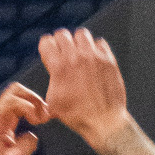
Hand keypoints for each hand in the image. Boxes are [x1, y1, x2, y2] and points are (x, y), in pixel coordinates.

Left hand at [0, 82, 48, 154]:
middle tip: (43, 115)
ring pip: (19, 95)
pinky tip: (38, 122)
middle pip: (16, 90)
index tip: (37, 122)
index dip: (29, 107)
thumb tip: (32, 134)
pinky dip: (32, 110)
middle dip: (33, 99)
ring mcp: (0, 118)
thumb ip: (26, 144)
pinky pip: (20, 106)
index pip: (13, 99)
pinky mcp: (6, 122)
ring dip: (34, 103)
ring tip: (42, 118)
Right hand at [39, 27, 129, 154]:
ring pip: (82, 34)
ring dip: (78, 42)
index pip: (46, 41)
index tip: (50, 54)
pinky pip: (100, 42)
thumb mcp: (53, 101)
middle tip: (64, 53)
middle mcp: (76, 58)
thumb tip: (51, 75)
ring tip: (79, 53)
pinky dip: (96, 48)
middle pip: (62, 34)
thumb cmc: (77, 115)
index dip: (47, 48)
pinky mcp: (108, 60)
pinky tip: (94, 59)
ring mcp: (93, 57)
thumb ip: (50, 81)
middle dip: (61, 42)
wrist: (104, 121)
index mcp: (59, 67)